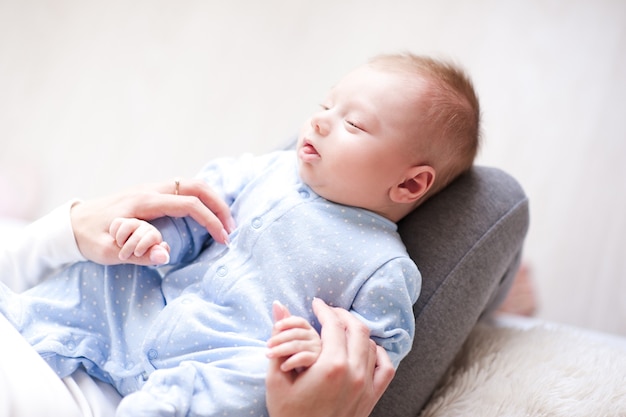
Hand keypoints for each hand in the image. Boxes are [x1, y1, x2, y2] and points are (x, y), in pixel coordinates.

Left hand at [70, 178, 234, 265]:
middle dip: (219, 206)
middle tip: (231, 227)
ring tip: (223, 223)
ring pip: (193, 184)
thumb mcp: (108, 251)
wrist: (72, 223)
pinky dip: (201, 200)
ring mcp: (152, 189)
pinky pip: (184, 190)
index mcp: (145, 202)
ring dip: (212, 201)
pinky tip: (206, 215)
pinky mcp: (152, 193)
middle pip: (197, 186)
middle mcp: (152, 190)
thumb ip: (138, 254)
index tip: (223, 239)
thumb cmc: (90, 237)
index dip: (211, 221)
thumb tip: (167, 256)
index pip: (190, 204)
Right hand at [265, 298, 394, 416]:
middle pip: (356, 329)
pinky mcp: (372, 398)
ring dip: (357, 332)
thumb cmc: (287, 414)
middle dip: (341, 315)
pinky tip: (366, 349)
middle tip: (328, 312)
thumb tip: (278, 305)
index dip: (324, 310)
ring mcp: (366, 386)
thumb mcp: (276, 377)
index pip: (334, 324)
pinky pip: (385, 367)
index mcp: (331, 366)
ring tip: (342, 329)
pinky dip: (378, 353)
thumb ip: (280, 337)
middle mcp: (354, 373)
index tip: (316, 304)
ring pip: (370, 344)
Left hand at [266, 301, 321, 371]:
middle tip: (267, 346)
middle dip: (280, 337)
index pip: (300, 322)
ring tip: (269, 355)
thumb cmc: (284, 376)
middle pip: (300, 332)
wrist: (290, 400)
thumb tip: (276, 302)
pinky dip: (292, 360)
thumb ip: (280, 328)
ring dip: (281, 348)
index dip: (287, 321)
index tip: (275, 327)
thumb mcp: (279, 349)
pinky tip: (283, 367)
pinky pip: (306, 357)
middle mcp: (317, 345)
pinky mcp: (320, 369)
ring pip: (300, 343)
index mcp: (308, 338)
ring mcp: (320, 357)